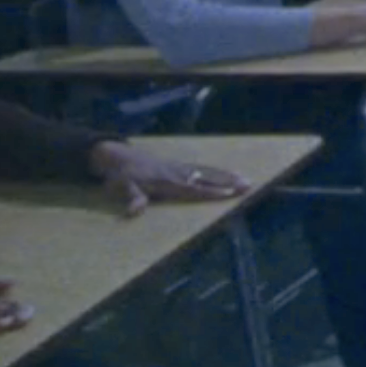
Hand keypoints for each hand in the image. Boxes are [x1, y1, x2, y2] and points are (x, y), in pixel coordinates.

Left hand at [88, 141, 249, 216]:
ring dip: (227, 176)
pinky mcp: (180, 165)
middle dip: (228, 182)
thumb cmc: (121, 176)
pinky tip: (229, 174)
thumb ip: (132, 198)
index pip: (192, 187)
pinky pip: (202, 168)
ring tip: (246, 179)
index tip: (229, 193)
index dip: (211, 191)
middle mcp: (177, 173)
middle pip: (206, 178)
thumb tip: (136, 211)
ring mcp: (180, 167)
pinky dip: (218, 171)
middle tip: (248, 184)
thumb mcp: (122, 188)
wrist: (117, 156)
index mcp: (166, 180)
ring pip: (207, 171)